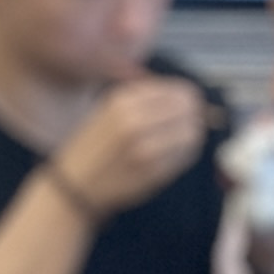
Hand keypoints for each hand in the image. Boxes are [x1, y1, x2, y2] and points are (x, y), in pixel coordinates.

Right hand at [52, 75, 209, 221]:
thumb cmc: (95, 145)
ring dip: (193, 134)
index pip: (177, 91)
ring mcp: (147, 147)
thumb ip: (145, 99)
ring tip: (182, 137)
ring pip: (192, 133)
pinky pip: (186, 156)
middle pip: (188, 110)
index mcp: (124, 100)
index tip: (189, 104)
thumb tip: (185, 95)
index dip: (189, 97)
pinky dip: (188, 151)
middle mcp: (135, 120)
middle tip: (192, 121)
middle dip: (195, 114)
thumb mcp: (110, 109)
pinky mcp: (155, 171)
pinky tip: (176, 151)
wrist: (78, 183)